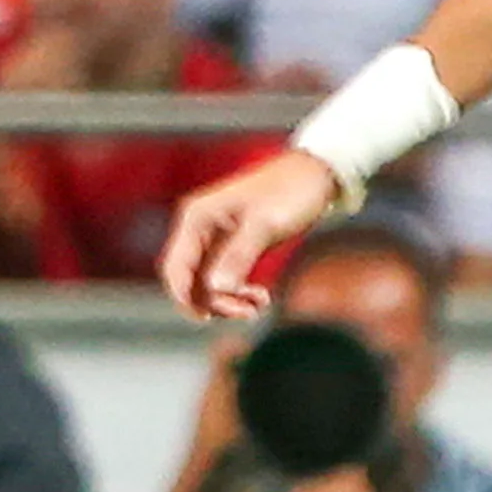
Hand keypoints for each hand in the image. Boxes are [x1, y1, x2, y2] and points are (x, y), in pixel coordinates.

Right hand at [159, 149, 336, 316]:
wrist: (315, 174)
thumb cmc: (290, 190)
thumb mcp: (266, 225)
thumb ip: (239, 256)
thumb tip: (217, 288)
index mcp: (198, 217)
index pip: (176, 266)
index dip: (183, 296)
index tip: (205, 317)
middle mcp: (199, 227)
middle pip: (189, 279)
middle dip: (213, 301)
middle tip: (246, 312)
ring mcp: (214, 237)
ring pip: (206, 283)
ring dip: (228, 300)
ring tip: (259, 305)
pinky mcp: (230, 245)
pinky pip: (223, 278)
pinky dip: (238, 292)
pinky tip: (259, 297)